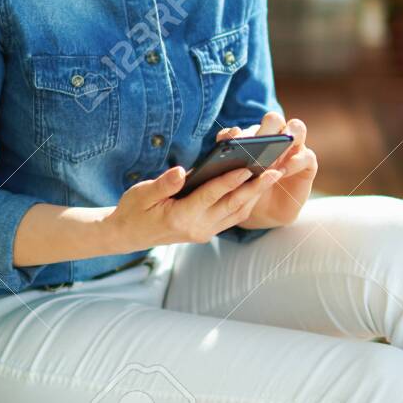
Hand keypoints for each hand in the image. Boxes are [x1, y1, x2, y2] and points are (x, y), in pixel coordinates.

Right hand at [105, 154, 283, 250]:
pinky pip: (232, 217)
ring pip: (237, 212)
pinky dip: (246, 202)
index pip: (210, 195)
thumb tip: (182, 172)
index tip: (247, 167)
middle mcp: (196, 228)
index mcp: (180, 217)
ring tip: (274, 175)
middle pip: (232, 205)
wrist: (127, 235)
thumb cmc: (133, 210)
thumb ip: (163, 184)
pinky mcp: (206, 231)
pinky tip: (258, 187)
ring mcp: (203, 232)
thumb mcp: (142, 193)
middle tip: (275, 170)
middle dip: (255, 188)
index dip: (229, 181)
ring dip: (256, 194)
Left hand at [214, 111, 317, 228]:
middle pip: (274, 120)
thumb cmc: (247, 192)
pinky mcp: (308, 164)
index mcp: (254, 138)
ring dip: (286, 137)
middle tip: (256, 145)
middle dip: (265, 128)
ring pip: (296, 128)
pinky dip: (295, 162)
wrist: (265, 213)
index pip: (248, 126)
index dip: (240, 132)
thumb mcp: (234, 180)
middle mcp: (276, 138)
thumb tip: (224, 147)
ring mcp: (294, 149)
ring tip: (273, 155)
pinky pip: (306, 156)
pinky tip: (282, 171)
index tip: (232, 141)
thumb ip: (228, 163)